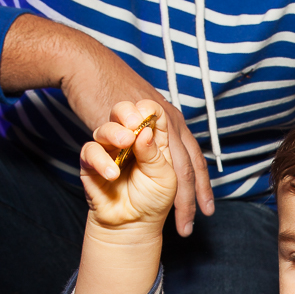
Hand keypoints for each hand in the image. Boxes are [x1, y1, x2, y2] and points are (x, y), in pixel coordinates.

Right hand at [0, 15, 213, 233]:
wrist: (87, 66)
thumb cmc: (117, 89)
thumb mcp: (149, 117)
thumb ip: (162, 141)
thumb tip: (181, 168)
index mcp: (175, 124)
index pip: (193, 159)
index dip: (201, 185)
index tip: (207, 211)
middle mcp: (164, 125)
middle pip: (182, 165)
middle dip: (187, 198)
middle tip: (188, 227)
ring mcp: (137, 129)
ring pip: (155, 159)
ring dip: (157, 186)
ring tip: (164, 209)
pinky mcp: (104, 132)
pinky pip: (107, 150)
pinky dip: (109, 162)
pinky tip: (114, 177)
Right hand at [80, 100, 177, 234]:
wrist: (133, 224)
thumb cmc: (153, 200)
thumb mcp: (164, 176)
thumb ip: (154, 153)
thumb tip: (144, 130)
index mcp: (152, 139)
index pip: (150, 114)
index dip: (149, 110)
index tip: (148, 114)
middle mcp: (129, 139)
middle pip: (124, 113)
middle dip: (127, 113)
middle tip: (133, 123)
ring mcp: (109, 149)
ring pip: (106, 128)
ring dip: (114, 133)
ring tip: (125, 143)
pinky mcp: (91, 162)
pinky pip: (91, 151)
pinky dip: (101, 160)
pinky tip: (112, 173)